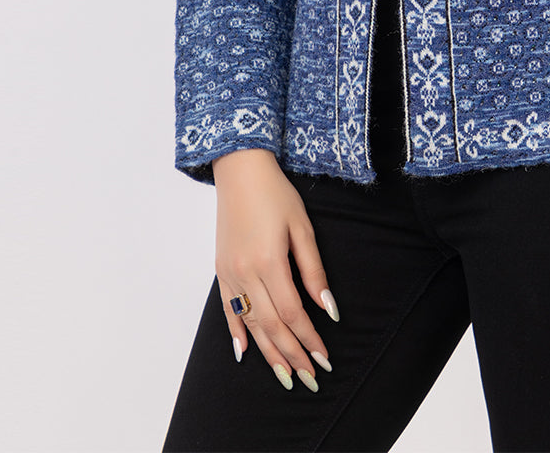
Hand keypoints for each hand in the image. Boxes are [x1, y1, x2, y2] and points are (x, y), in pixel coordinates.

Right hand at [213, 149, 337, 391]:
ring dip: (269, 353)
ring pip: (250, 324)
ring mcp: (229, 274)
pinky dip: (237, 333)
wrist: (240, 170)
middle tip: (310, 379)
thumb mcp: (302, 227)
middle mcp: (245, 273)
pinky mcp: (221, 271)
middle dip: (293, 354)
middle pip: (271, 326)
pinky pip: (229, 310)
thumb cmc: (276, 194)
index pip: (292, 313)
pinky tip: (246, 353)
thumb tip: (328, 308)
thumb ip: (314, 270)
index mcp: (269, 262)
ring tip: (285, 376)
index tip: (324, 358)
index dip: (309, 338)